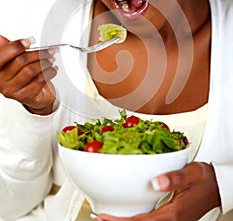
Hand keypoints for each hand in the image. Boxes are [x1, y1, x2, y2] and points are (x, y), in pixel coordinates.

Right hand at [0, 35, 57, 114]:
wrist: (34, 96)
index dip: (16, 46)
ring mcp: (11, 90)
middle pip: (20, 61)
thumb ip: (8, 49)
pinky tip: (52, 69)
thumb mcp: (14, 61)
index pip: (2, 55)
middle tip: (48, 51)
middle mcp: (1, 81)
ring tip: (51, 60)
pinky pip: (39, 81)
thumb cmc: (23, 76)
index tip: (30, 40)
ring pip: (31, 70)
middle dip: (38, 53)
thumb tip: (1, 39)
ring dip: (44, 63)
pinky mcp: (24, 97)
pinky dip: (49, 73)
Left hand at [97, 162, 219, 220]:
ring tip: (109, 217)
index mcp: (173, 213)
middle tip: (100, 217)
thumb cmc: (206, 180)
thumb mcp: (192, 173)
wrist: (218, 186)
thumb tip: (156, 181)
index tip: (103, 216)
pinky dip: (137, 220)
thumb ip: (174, 178)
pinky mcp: (172, 219)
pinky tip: (129, 215)